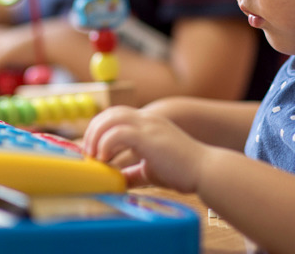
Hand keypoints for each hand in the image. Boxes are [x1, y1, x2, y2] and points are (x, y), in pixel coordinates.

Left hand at [83, 106, 209, 191]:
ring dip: (97, 137)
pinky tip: (107, 160)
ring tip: (96, 156)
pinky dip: (106, 144)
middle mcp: (147, 119)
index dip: (99, 130)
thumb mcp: (150, 170)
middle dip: (93, 131)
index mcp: (148, 123)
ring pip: (110, 119)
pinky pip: (118, 133)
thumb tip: (115, 182)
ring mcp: (148, 126)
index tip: (92, 150)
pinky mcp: (149, 137)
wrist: (205, 170)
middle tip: (89, 153)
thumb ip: (132, 172)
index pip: (115, 115)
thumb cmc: (182, 171)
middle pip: (109, 113)